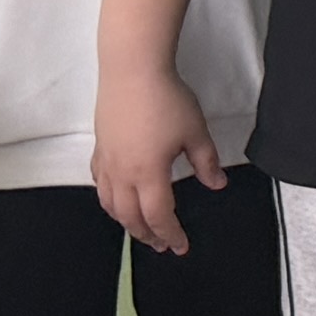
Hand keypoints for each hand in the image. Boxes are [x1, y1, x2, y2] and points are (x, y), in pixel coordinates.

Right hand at [90, 62, 218, 256]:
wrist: (133, 69)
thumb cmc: (166, 98)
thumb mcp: (195, 132)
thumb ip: (206, 162)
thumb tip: (217, 184)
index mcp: (149, 174)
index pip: (159, 216)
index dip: (170, 234)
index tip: (180, 246)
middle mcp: (123, 173)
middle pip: (130, 217)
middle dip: (147, 235)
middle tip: (162, 244)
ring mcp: (107, 161)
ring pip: (110, 204)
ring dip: (126, 221)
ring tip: (140, 227)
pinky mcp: (99, 147)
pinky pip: (100, 183)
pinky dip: (109, 198)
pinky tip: (117, 197)